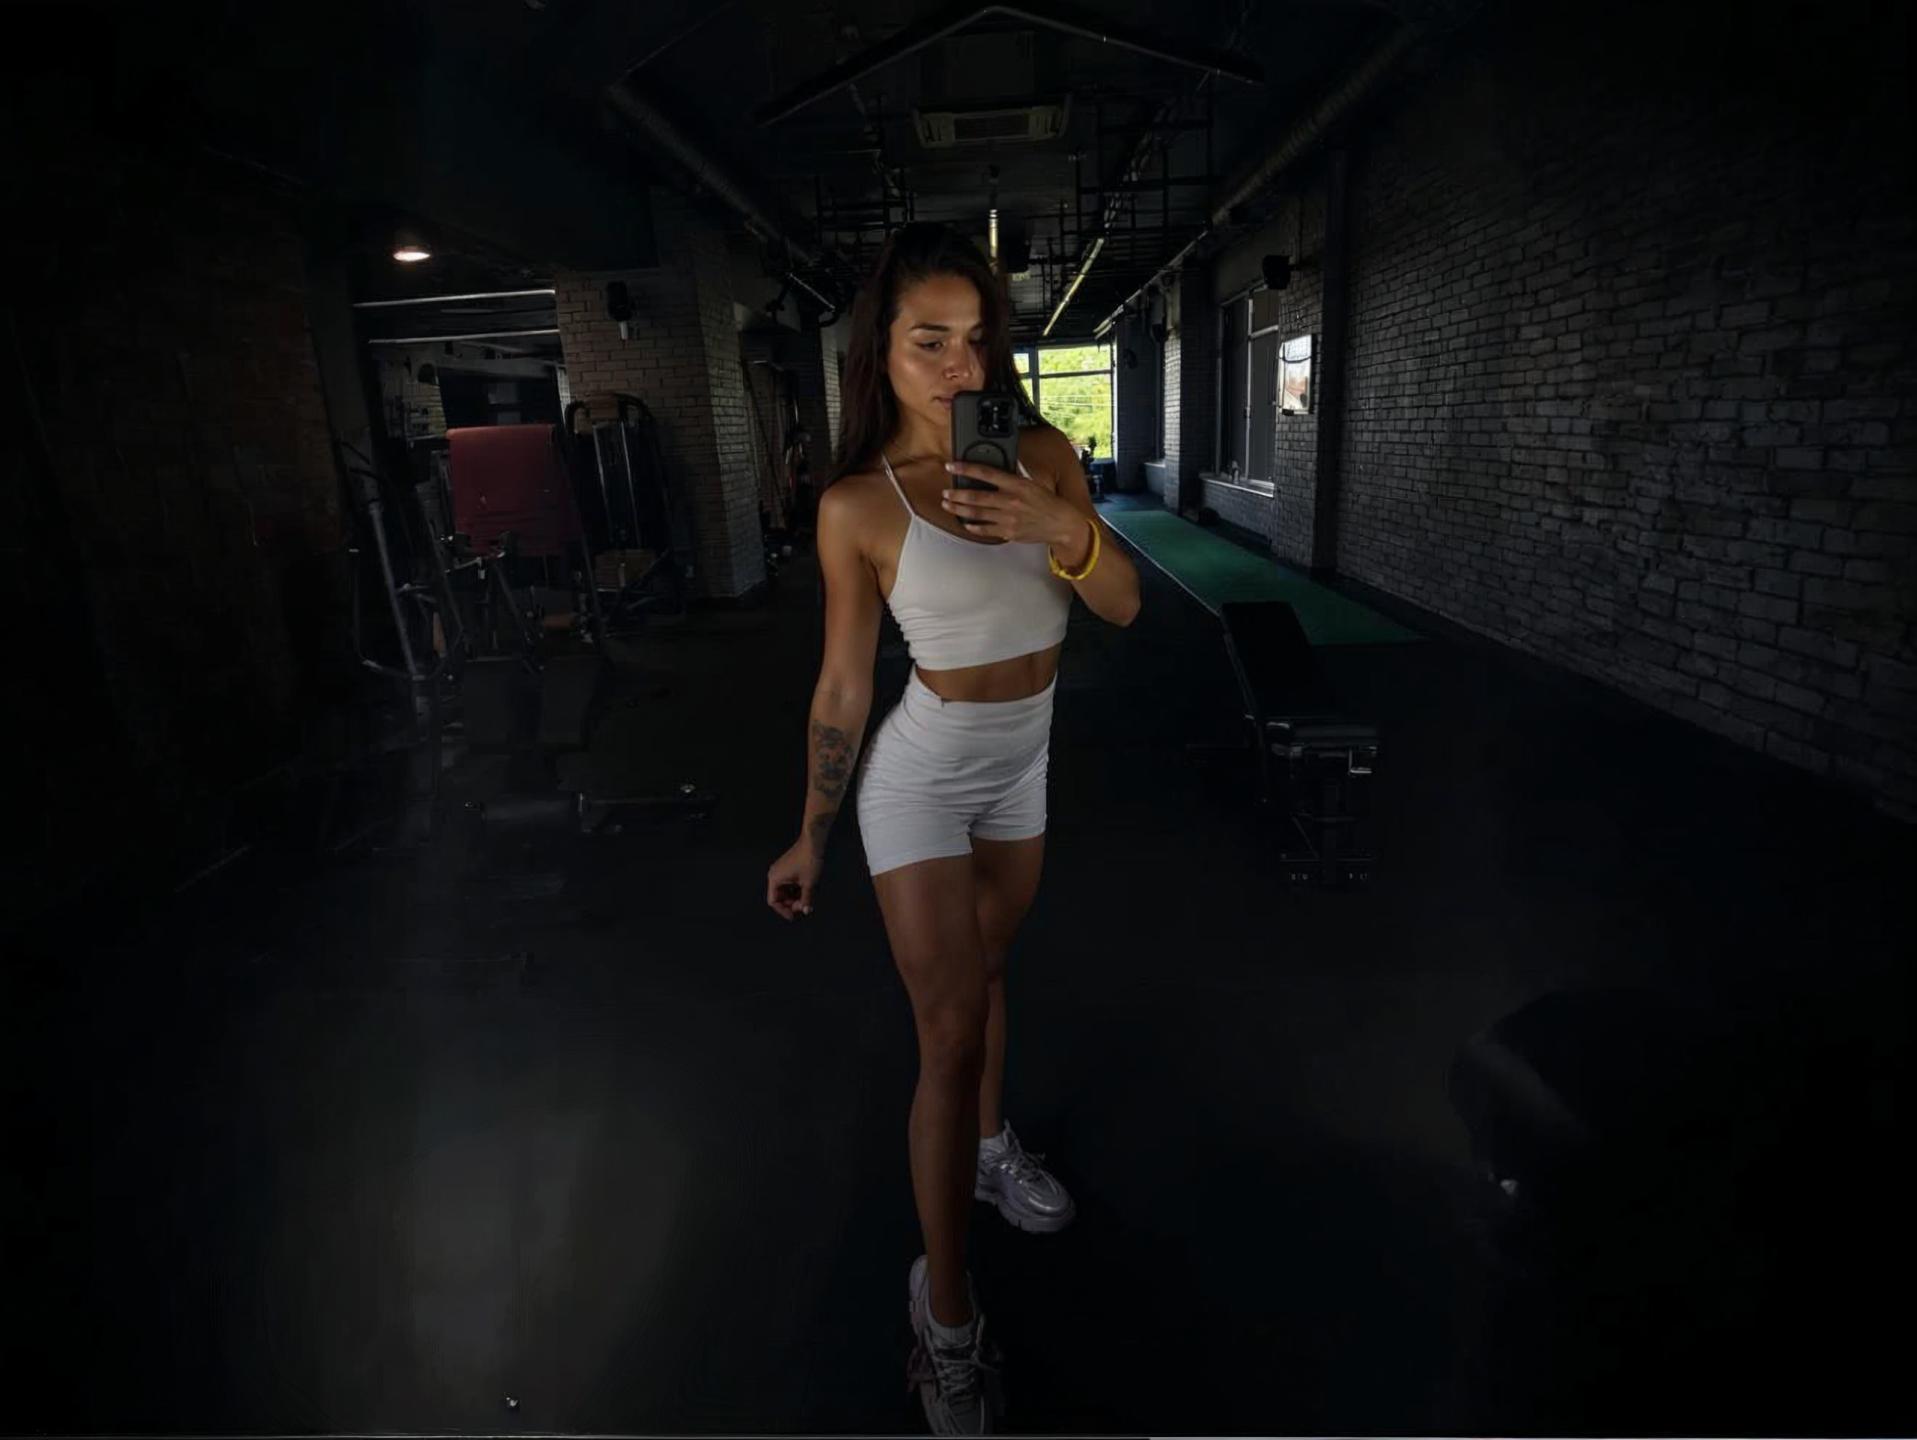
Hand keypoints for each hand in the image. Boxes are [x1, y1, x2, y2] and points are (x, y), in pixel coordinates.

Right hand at [767, 839, 821, 920]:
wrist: (813, 842)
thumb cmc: (809, 860)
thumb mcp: (809, 884)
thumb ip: (806, 900)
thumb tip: (806, 911)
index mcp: (774, 879)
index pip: (774, 902)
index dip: (784, 911)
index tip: (794, 916)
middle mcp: (775, 875)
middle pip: (780, 897)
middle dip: (792, 903)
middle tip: (805, 905)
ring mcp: (781, 870)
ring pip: (786, 890)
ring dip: (795, 896)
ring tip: (808, 897)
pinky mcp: (787, 868)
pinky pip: (789, 883)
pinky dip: (797, 888)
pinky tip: (807, 889)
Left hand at [940, 460, 1085, 547]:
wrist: (1060, 524)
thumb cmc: (1046, 502)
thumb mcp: (1031, 482)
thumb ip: (1013, 475)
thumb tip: (999, 466)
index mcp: (1016, 484)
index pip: (986, 473)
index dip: (966, 468)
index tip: (952, 466)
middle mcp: (1010, 501)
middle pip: (976, 497)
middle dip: (956, 494)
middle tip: (945, 492)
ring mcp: (1008, 518)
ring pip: (976, 514)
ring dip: (959, 509)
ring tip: (948, 505)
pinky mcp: (1008, 532)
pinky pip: (985, 530)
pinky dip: (973, 527)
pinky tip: (965, 523)